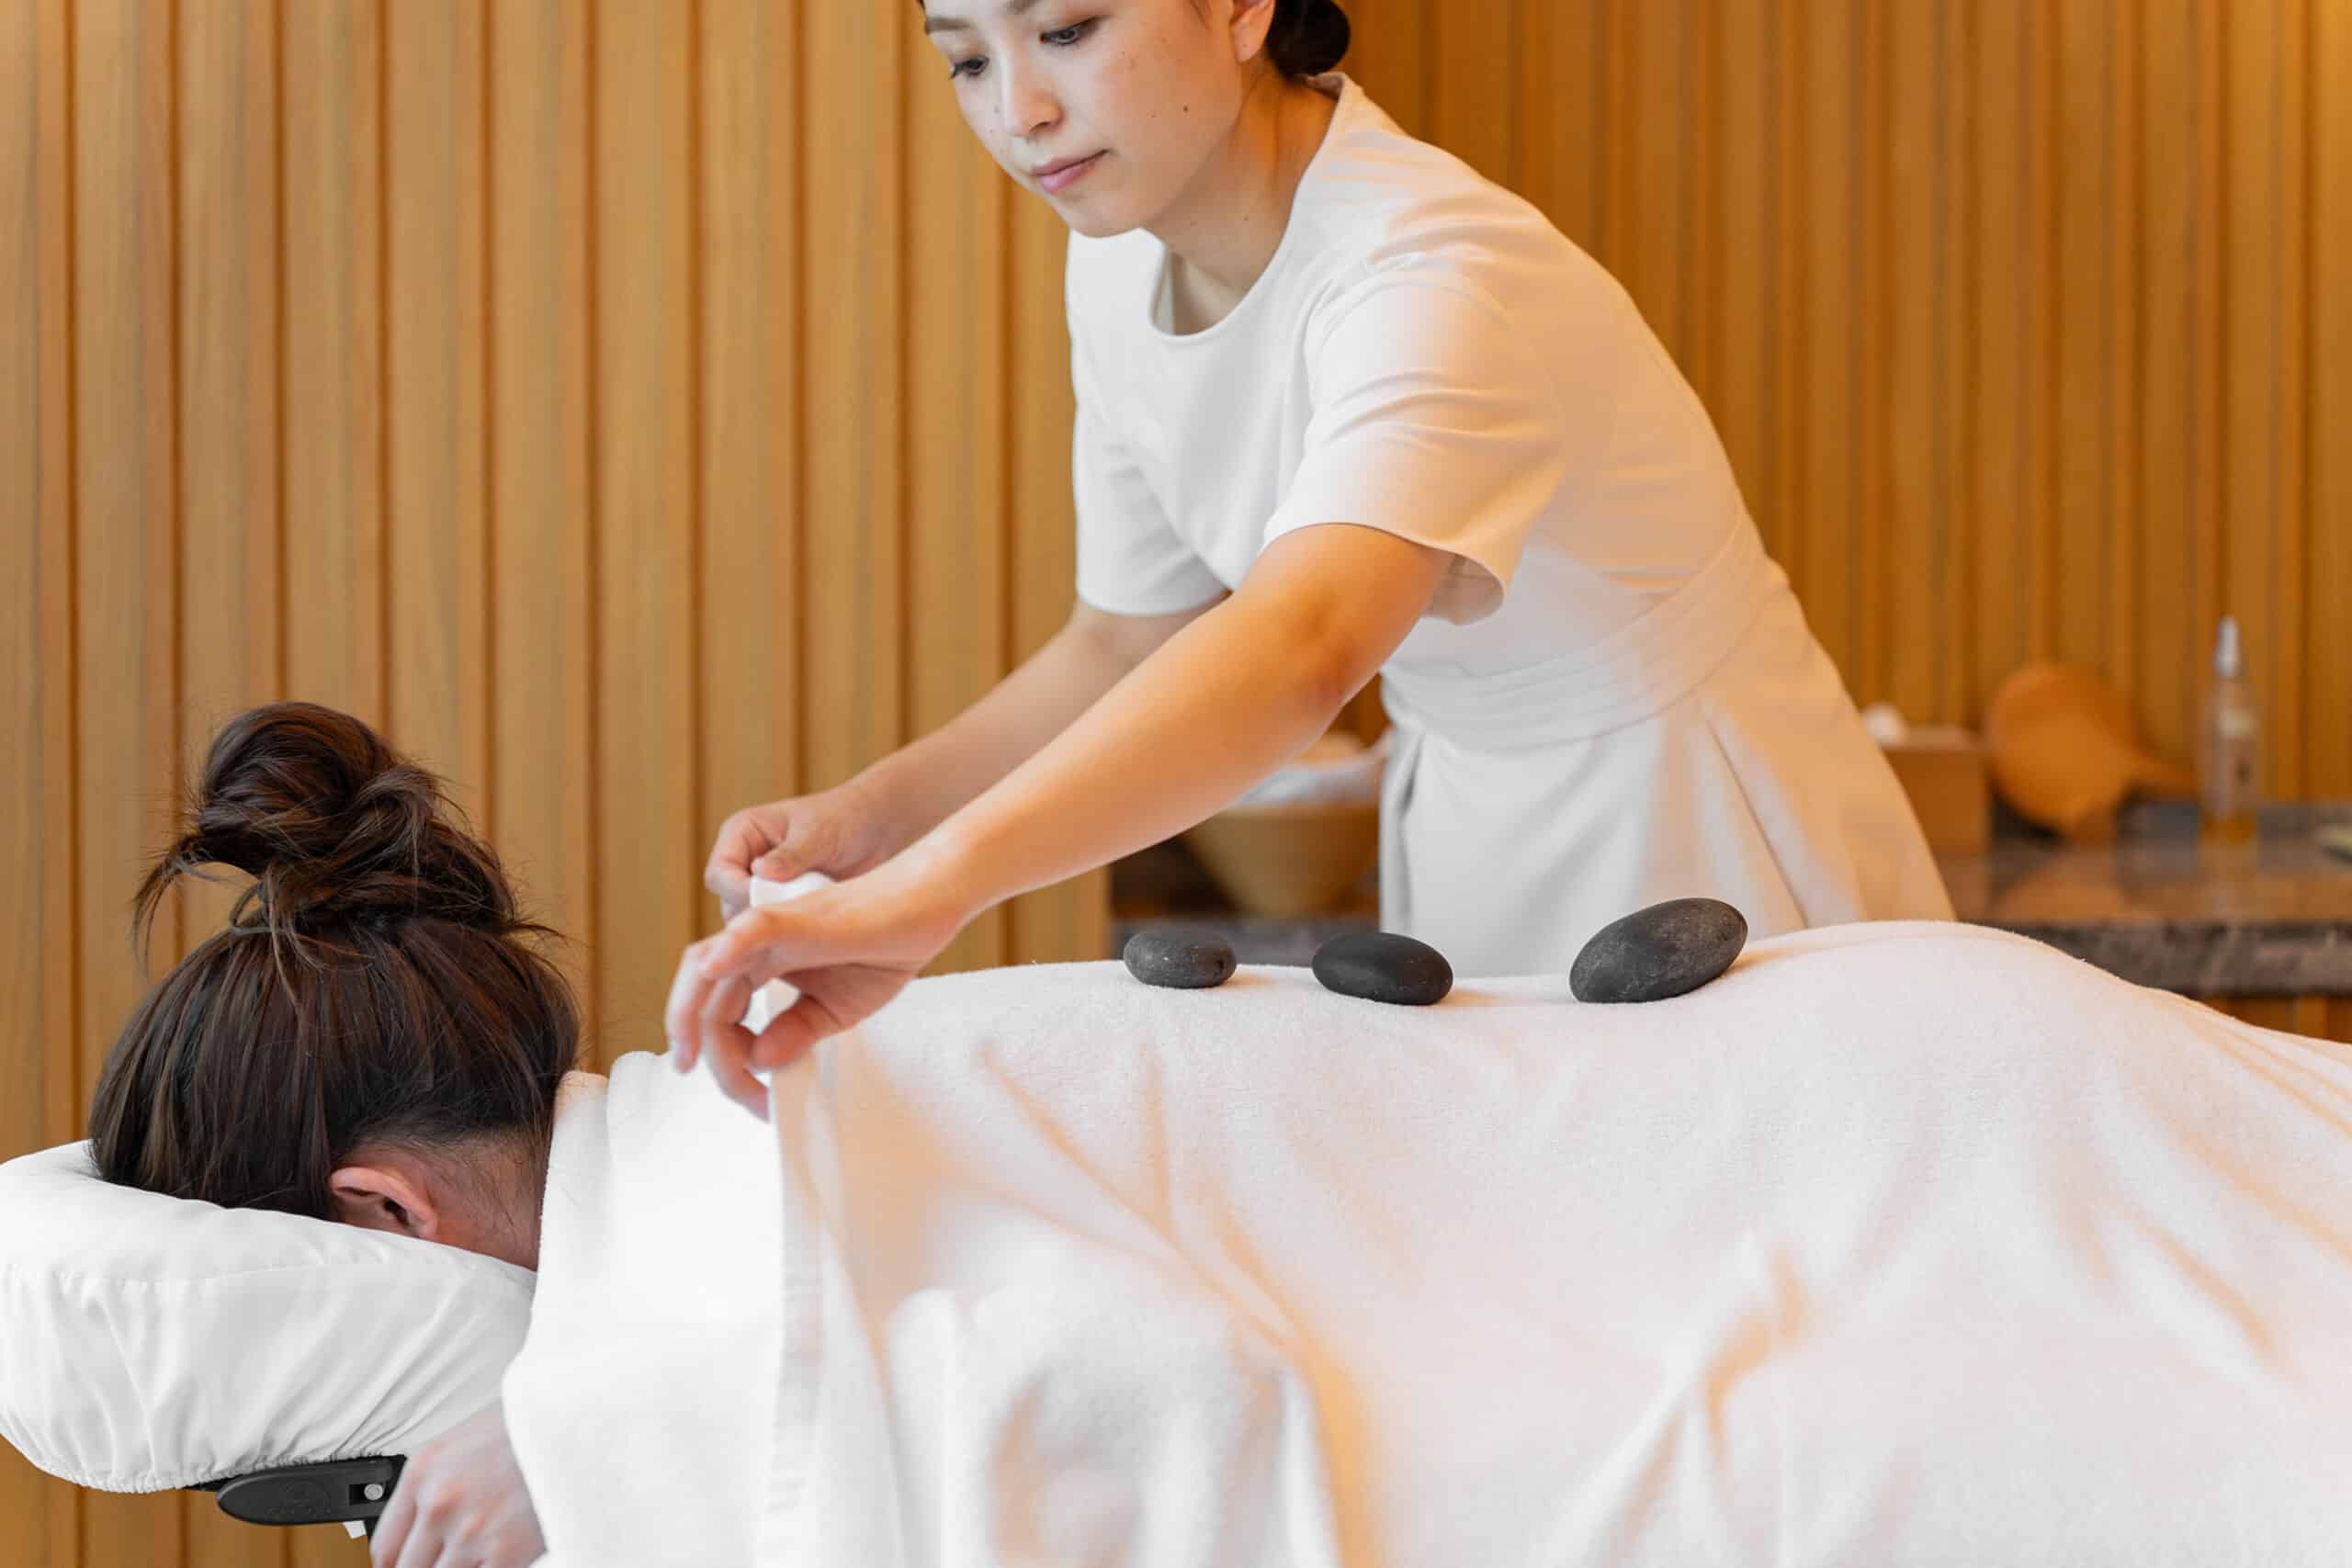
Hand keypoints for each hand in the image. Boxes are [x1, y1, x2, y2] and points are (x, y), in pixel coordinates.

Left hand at [371, 1400, 543, 1567]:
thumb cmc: (532, 1424)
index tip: (402, 1565)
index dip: (391, 1566)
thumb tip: (423, 1531)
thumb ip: (435, 1487)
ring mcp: (470, 1532)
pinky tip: (501, 1555)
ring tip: (482, 1548)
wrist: (582, 1419)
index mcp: (423, 1472)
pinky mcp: (506, 1553)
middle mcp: (439, 1504)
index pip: (382, 1547)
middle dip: (426, 1566)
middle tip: (450, 1554)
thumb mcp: (466, 1443)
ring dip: (461, 1566)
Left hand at [666, 849, 974, 1118]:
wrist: (928, 905)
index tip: (756, 1099)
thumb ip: (796, 1031)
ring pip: (710, 966)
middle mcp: (758, 945)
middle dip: (706, 1053)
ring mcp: (775, 930)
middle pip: (702, 996)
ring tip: (702, 1060)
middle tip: (738, 1093)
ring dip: (696, 1017)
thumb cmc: (887, 945)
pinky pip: (753, 928)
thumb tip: (759, 1060)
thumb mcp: (836, 1008)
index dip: (724, 1060)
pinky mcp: (802, 918)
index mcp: (764, 964)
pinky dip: (728, 948)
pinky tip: (716, 969)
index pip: (719, 1011)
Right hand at [704, 777, 904, 919]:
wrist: (877, 831)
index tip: (768, 904)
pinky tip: (812, 939)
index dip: (737, 892)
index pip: (719, 873)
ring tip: (806, 929)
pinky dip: (790, 934)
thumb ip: (791, 855)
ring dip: (776, 927)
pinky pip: (774, 929)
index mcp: (742, 834)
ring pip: (750, 922)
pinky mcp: (782, 908)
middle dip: (757, 915)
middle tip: (790, 924)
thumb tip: (759, 871)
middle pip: (729, 904)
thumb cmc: (844, 819)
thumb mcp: (818, 834)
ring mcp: (762, 888)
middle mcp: (744, 863)